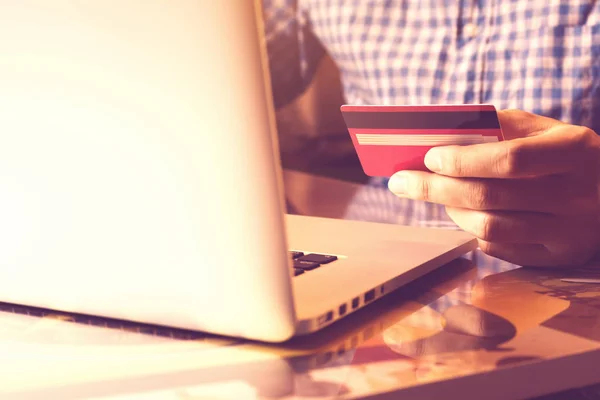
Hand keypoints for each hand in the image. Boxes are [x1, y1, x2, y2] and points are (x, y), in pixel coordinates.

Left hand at [387, 110, 599, 266]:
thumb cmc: (569, 155)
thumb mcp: (548, 129)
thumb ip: (503, 126)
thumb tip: (444, 135)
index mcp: (574, 151)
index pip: (509, 160)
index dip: (463, 161)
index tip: (428, 158)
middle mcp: (576, 195)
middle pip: (490, 197)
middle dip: (435, 189)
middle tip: (400, 182)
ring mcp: (569, 232)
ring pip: (490, 228)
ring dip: (450, 211)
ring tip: (432, 194)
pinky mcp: (559, 258)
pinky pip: (500, 249)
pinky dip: (472, 231)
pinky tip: (462, 214)